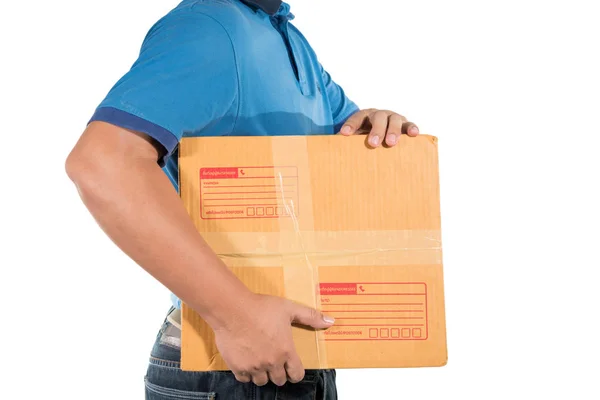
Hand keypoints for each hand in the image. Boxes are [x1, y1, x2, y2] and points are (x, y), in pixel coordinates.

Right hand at [214, 294, 334, 385]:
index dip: (296, 372)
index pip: (297, 374)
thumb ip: (310, 316)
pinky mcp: (237, 367)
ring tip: (261, 362)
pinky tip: (247, 361)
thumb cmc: (260, 307)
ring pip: (261, 381)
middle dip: (279, 373)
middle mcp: (271, 362)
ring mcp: (254, 367)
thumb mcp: (289, 308)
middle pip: (279, 380)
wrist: (232, 309)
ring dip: (263, 374)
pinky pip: (244, 379)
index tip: (292, 368)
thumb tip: (330, 321)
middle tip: (275, 361)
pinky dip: (246, 373)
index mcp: (286, 351)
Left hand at [339, 109, 418, 146]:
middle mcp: (378, 114)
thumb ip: (346, 143)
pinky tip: (414, 134)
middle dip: (376, 130)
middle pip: (378, 118)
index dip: (350, 125)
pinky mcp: (404, 124)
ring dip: (392, 131)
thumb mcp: (355, 138)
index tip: (344, 134)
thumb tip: (332, 153)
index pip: (356, 118)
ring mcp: (393, 118)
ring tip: (391, 143)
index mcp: (363, 116)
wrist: (382, 131)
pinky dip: (411, 128)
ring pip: (394, 120)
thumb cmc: (365, 138)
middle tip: (373, 144)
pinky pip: (409, 125)